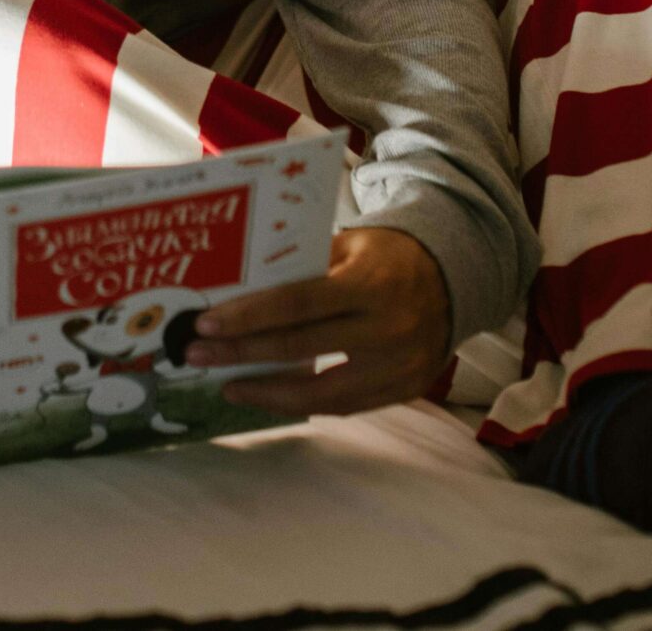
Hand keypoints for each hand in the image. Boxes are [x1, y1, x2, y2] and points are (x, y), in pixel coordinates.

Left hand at [183, 227, 452, 416]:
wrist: (454, 278)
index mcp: (371, 285)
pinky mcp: (404, 390)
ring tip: (229, 384)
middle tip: (196, 356)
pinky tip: (271, 393)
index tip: (207, 326)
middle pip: (299, 349)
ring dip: (266, 391)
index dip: (249, 318)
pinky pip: (345, 406)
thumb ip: (303, 266)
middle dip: (241, 354)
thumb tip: (238, 289)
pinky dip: (304, 401)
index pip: (297, 305)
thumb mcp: (350, 244)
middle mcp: (387, 330)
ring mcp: (398, 367)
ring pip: (321, 393)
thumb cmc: (388, 255)